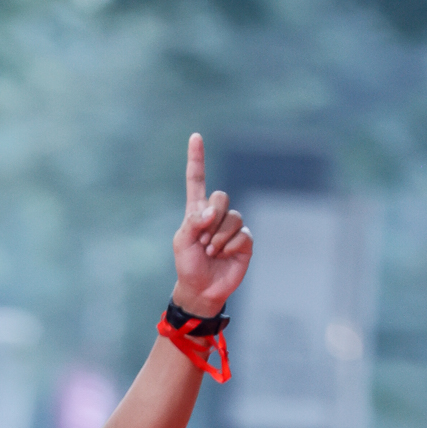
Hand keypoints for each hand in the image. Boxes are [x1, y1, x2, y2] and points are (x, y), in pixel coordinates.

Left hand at [171, 134, 250, 317]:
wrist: (201, 290)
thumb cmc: (188, 266)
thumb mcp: (183, 243)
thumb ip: (193, 222)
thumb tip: (211, 212)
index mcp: (196, 211)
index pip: (197, 180)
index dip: (197, 159)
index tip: (195, 136)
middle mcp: (216, 215)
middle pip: (221, 197)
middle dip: (212, 217)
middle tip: (203, 240)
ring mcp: (231, 228)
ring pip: (233, 217)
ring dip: (219, 237)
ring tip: (210, 252)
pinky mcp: (244, 242)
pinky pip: (242, 234)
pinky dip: (230, 246)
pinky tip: (222, 255)